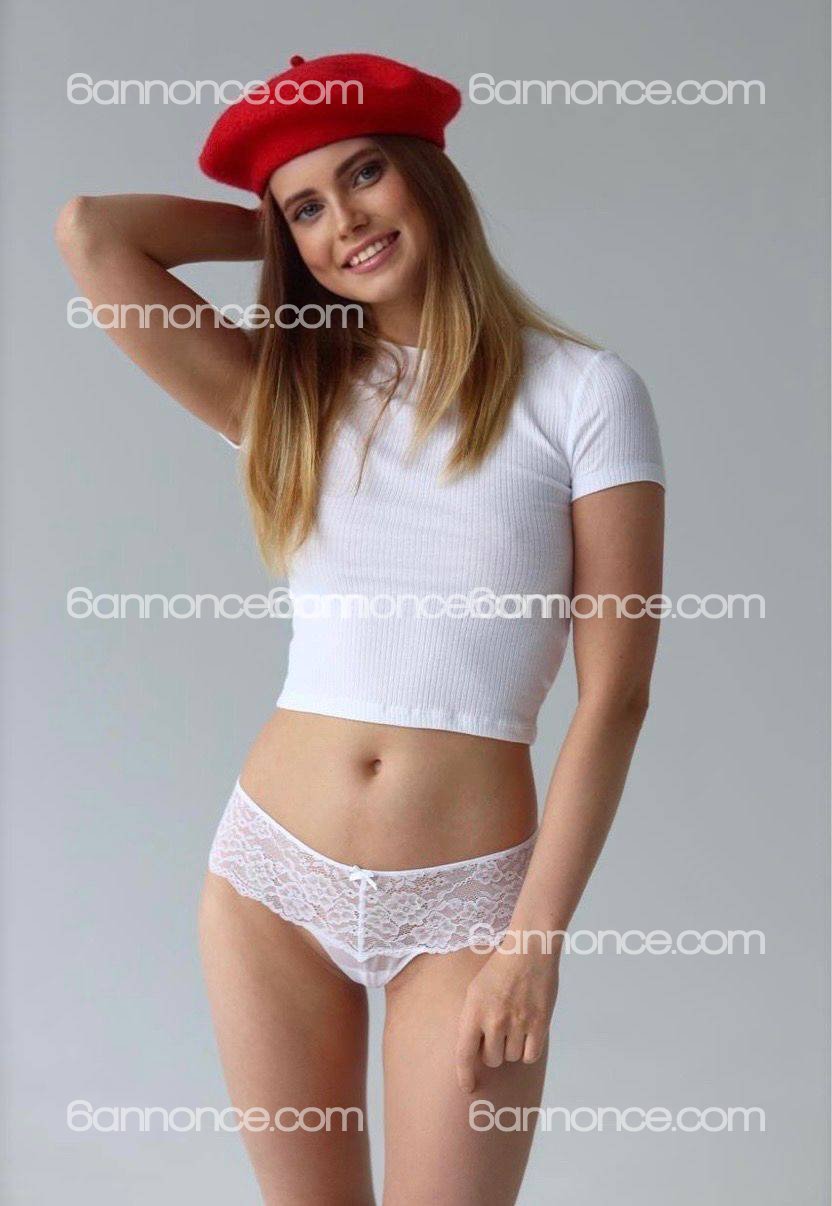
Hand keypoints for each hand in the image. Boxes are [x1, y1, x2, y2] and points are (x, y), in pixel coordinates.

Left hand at [454, 940, 559, 1093]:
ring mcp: (517, 1023)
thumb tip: (474, 1051)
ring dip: (512, 1048)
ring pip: (512, 1058)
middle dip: (494, 1052)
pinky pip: (531, 1056)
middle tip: (500, 1032)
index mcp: (473, 1011)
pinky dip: (529, 1051)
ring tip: (515, 1024)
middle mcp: (494, 1020)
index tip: (468, 1088)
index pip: (464, 1054)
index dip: (464, 1075)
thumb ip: (473, 1020)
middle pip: (492, 1060)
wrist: (529, 950)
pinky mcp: (539, 1024)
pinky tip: (528, 1034)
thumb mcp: (475, 991)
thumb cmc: (499, 969)